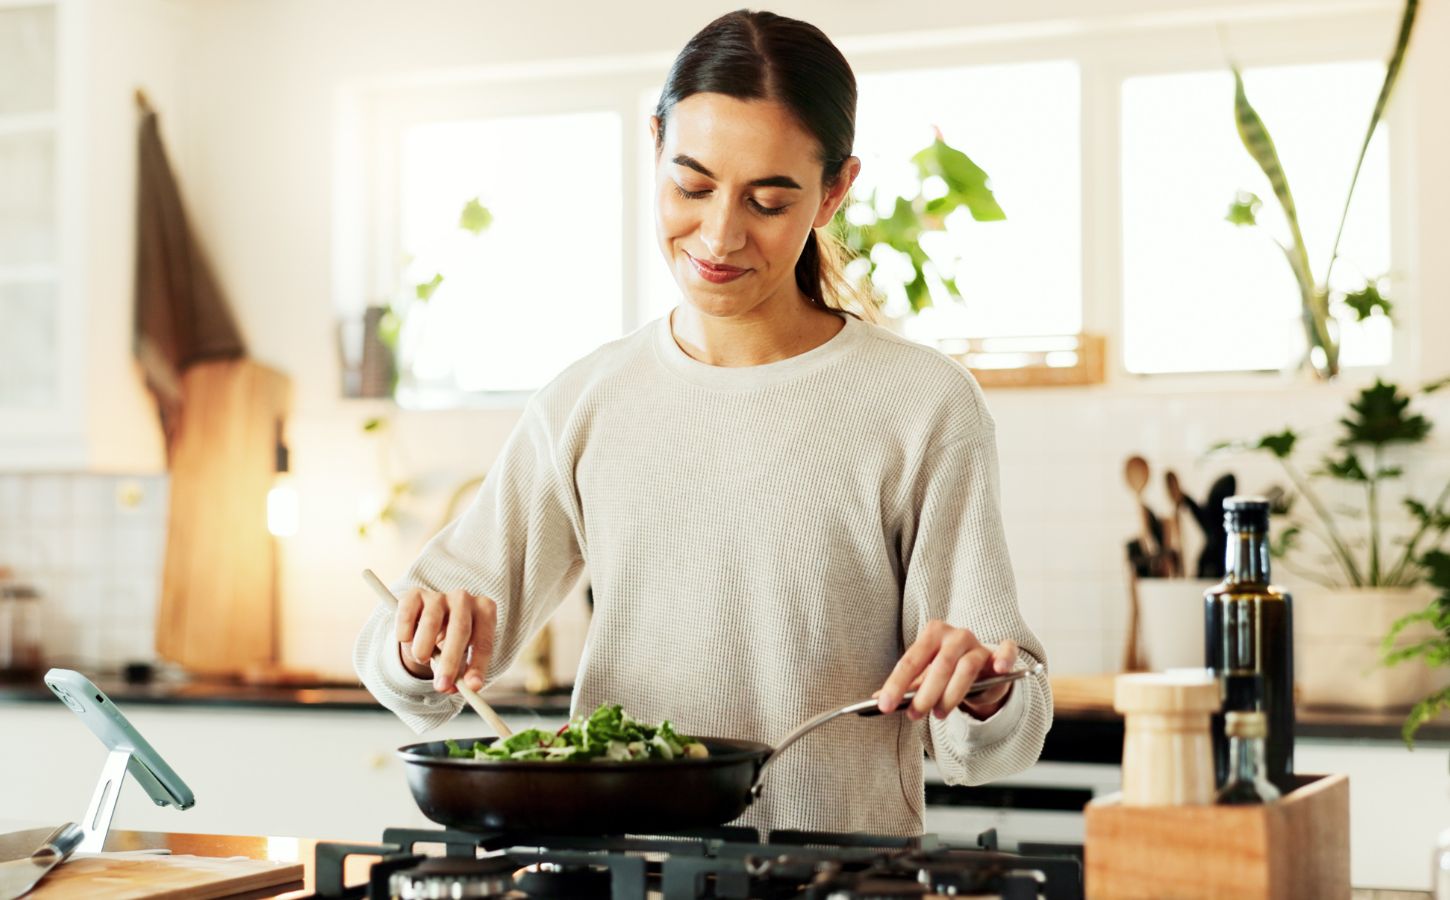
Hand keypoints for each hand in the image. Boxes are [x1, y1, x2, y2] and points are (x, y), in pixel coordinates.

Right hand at [393, 588, 496, 694]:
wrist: (429, 625)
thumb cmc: (453, 644)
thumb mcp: (462, 659)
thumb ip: (459, 674)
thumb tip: (452, 690)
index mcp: (485, 611)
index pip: (484, 641)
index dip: (478, 665)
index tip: (471, 687)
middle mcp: (464, 598)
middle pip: (460, 629)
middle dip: (450, 661)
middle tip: (442, 686)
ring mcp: (439, 595)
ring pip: (431, 621)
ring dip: (423, 648)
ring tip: (421, 658)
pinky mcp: (415, 594)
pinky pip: (407, 613)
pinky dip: (405, 631)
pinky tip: (406, 639)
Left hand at [876, 621, 1018, 720]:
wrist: (982, 671)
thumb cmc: (948, 672)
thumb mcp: (925, 677)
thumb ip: (906, 686)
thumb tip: (877, 698)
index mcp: (932, 634)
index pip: (911, 660)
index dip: (896, 684)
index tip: (883, 705)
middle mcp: (956, 635)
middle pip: (939, 664)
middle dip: (924, 693)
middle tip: (913, 715)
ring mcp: (979, 644)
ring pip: (966, 668)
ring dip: (951, 694)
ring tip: (938, 714)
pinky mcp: (1000, 655)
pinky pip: (1006, 652)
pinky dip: (1003, 659)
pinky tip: (999, 669)